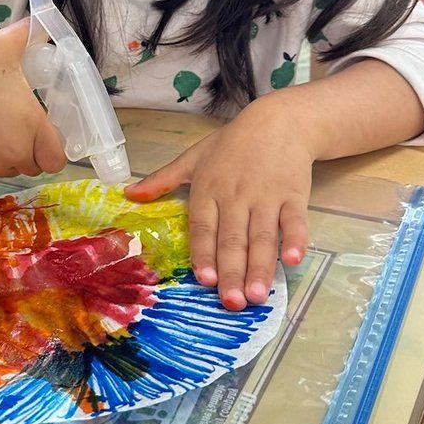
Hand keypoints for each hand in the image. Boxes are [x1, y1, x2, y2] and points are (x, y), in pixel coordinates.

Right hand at [0, 20, 67, 177]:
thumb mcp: (4, 46)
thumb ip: (29, 35)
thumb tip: (41, 26)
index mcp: (31, 125)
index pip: (56, 158)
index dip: (54, 148)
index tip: (47, 134)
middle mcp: (14, 151)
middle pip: (35, 166)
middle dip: (32, 151)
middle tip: (22, 130)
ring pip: (11, 169)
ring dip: (10, 156)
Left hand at [124, 98, 311, 309]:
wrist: (278, 121)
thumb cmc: (232, 143)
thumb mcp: (193, 157)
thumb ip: (163, 180)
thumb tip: (128, 194)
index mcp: (208, 190)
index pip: (204, 228)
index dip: (204, 254)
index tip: (204, 280)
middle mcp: (236, 196)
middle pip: (233, 240)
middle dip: (233, 273)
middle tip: (232, 303)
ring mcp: (266, 197)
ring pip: (262, 237)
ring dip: (261, 267)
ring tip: (258, 295)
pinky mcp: (293, 195)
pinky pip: (294, 221)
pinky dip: (295, 240)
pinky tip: (293, 260)